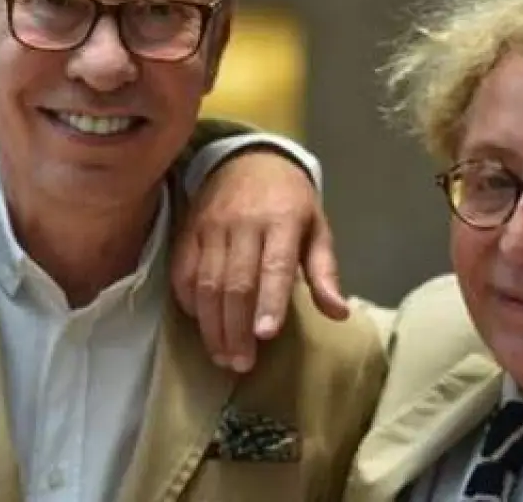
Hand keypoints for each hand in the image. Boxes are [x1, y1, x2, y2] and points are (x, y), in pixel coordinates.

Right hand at [171, 149, 348, 372]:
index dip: (269, 301)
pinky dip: (189, 303)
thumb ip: (324, 272)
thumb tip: (339, 313)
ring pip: (206, 283)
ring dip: (212, 325)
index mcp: (282, 221)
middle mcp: (243, 223)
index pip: (274, 266)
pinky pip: (182, 272)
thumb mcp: (317, 228)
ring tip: (223, 356)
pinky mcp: (188, 231)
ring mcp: (211, 226)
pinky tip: (201, 326)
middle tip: (241, 364)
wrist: (247, 158)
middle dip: (236, 328)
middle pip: (236, 282)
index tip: (265, 335)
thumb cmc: (289, 200)